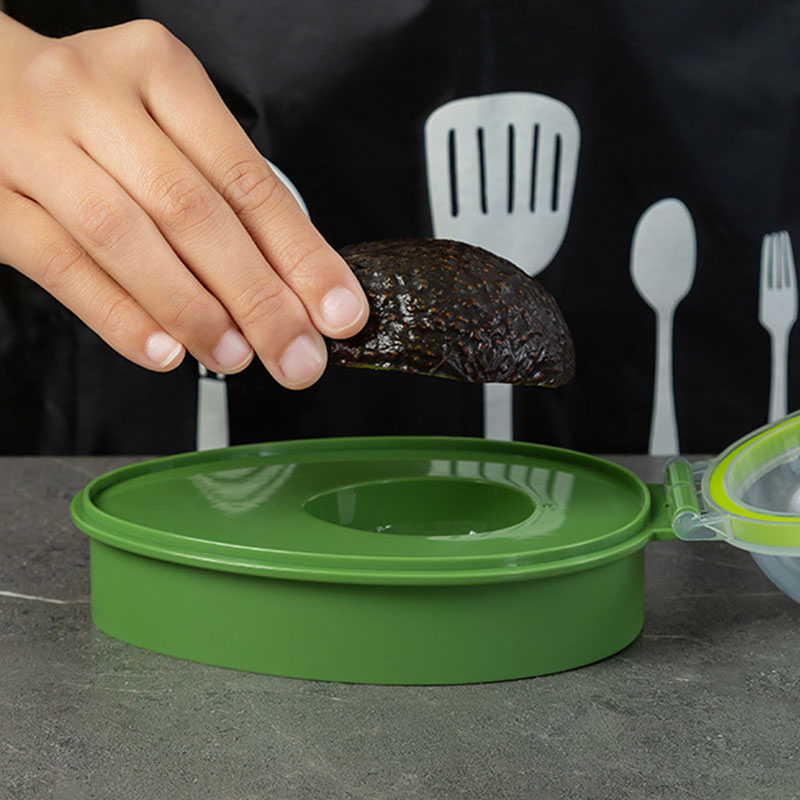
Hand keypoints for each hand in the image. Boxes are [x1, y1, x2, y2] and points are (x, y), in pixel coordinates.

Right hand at [0, 15, 367, 387]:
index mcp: (160, 72)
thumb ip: (221, 198)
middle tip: (297, 356)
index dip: (299, 255)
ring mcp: (32, 143)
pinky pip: (59, 264)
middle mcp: (96, 97)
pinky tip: (162, 350)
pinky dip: (118, 315)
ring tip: (234, 358)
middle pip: (193, 210)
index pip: (246, 179)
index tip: (337, 311)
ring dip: (192, 310)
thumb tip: (293, 292)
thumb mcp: (165, 126)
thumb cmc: (93, 117)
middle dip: (257, 297)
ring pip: (126, 237)